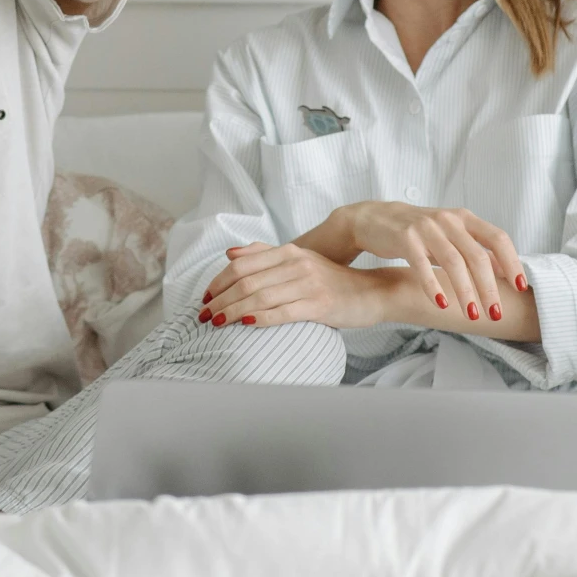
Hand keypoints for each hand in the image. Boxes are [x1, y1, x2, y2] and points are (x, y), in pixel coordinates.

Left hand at [198, 242, 398, 329]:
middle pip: (246, 281)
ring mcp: (308, 283)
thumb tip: (230, 254)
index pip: (242, 264)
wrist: (372, 292)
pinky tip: (244, 323)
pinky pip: (281, 312)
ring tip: (216, 323)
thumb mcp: (300, 261)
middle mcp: (296, 264)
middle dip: (220, 299)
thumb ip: (266, 256)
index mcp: (289, 252)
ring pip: (259, 296)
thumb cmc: (333, 281)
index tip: (205, 297)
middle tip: (203, 315)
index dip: (219, 281)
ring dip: (232, 311)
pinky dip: (259, 317)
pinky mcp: (319, 304)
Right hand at [321, 201, 524, 324]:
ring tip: (472, 314)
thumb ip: (477, 249)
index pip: (497, 238)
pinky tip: (441, 303)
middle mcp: (448, 219)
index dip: (512, 262)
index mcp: (465, 218)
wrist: (374, 219)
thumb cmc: (418, 232)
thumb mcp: (451, 236)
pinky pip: (422, 264)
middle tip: (495, 314)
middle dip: (489, 287)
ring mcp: (426, 227)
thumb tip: (506, 270)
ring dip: (465, 290)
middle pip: (477, 255)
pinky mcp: (404, 237)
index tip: (521, 286)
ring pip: (453, 261)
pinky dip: (433, 285)